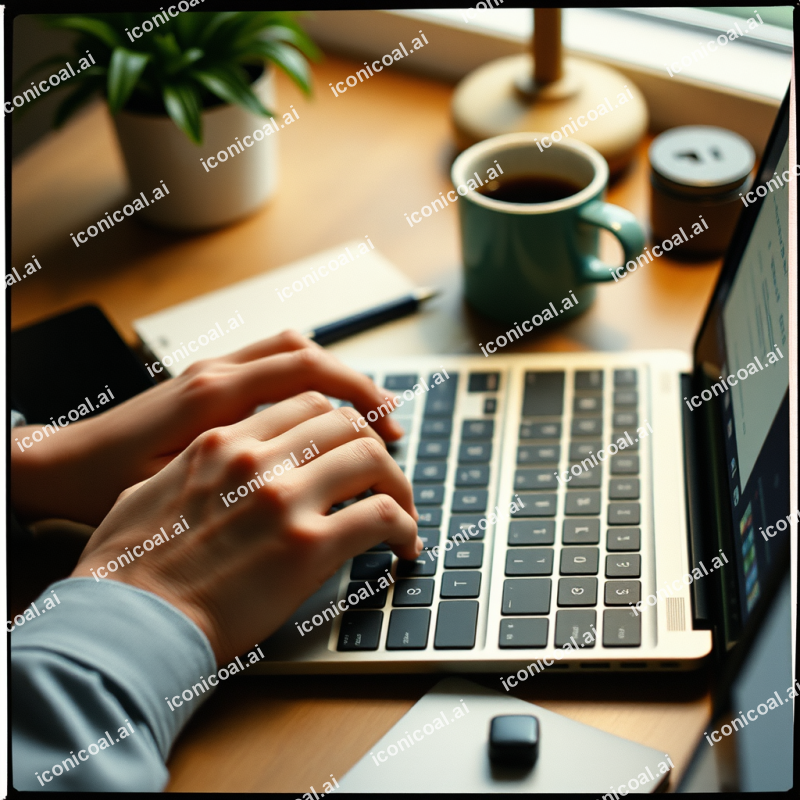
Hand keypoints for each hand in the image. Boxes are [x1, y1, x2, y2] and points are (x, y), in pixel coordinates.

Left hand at [11, 330, 403, 524]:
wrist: (61, 464)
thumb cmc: (107, 485)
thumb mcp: (171, 491)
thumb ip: (233, 481)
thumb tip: (306, 495)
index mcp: (212, 398)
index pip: (307, 374)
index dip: (359, 399)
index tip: (390, 435)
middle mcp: (216, 373)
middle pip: (308, 355)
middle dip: (360, 387)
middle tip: (393, 426)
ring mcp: (211, 371)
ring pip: (292, 351)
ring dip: (336, 377)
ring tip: (367, 416)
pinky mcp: (207, 381)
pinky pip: (271, 363)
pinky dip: (307, 379)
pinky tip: (320, 413)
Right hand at [70, 392, 420, 663]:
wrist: (125, 624)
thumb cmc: (125, 570)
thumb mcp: (145, 494)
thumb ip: (190, 472)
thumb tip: (209, 475)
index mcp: (221, 441)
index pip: (305, 403)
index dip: (339, 421)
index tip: (352, 441)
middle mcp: (257, 458)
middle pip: (345, 422)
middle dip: (374, 444)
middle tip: (384, 473)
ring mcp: (284, 498)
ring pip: (372, 458)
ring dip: (398, 483)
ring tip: (403, 509)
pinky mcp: (306, 546)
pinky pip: (380, 516)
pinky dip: (404, 526)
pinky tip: (404, 545)